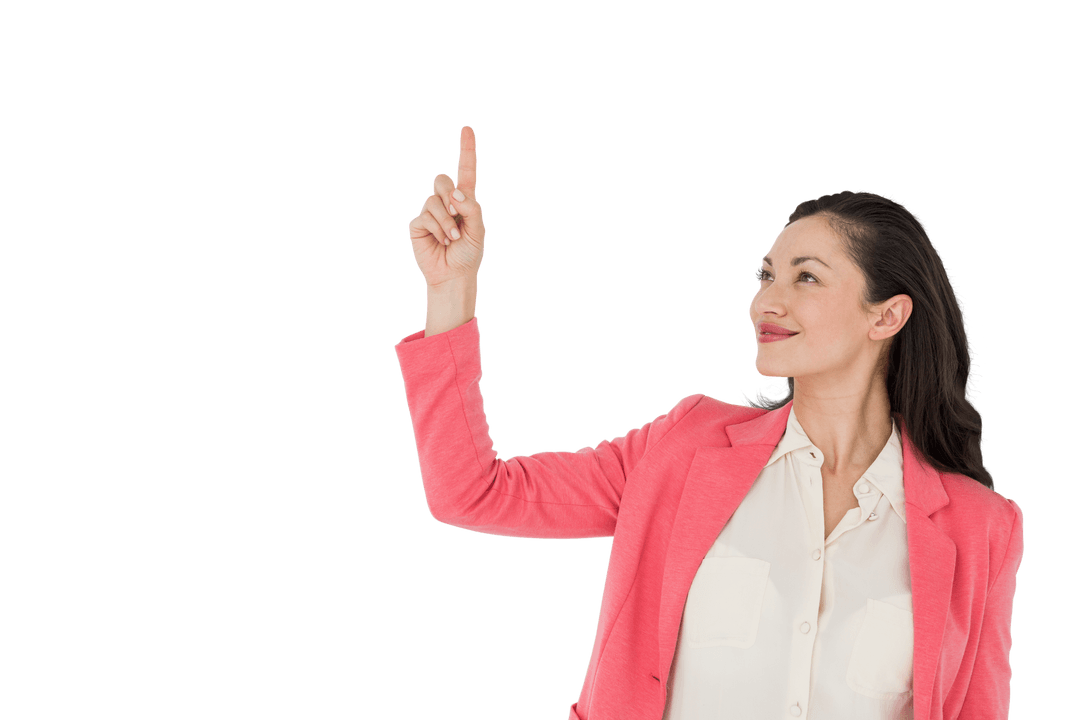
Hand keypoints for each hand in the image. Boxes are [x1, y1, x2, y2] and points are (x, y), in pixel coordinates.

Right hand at [407, 125, 485, 286]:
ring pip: (434, 199)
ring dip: (446, 219)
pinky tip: (442, 241)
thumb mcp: (478, 230)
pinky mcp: (418, 224)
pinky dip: (438, 228)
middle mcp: (446, 203)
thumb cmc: (468, 254)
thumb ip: (471, 208)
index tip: (466, 128)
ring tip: (452, 237)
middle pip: (442, 179)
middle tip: (456, 212)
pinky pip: (426, 214)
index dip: (466, 150)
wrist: (453, 275)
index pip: (465, 171)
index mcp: (464, 201)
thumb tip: (455, 192)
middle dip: (450, 193)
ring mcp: (430, 212)